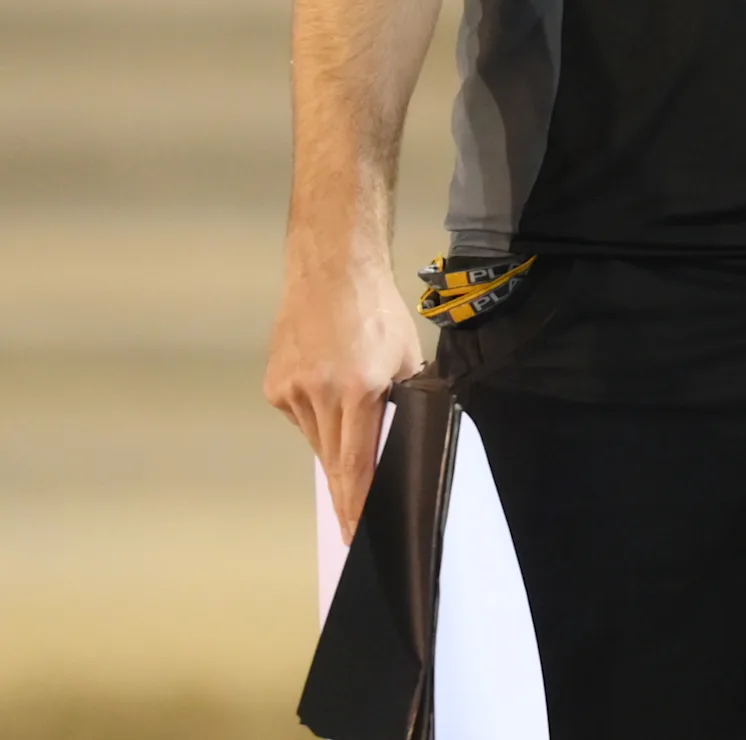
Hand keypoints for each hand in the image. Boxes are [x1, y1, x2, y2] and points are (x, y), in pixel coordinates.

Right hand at [264, 248, 422, 539]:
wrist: (332, 275)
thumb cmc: (378, 314)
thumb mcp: (408, 358)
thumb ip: (406, 402)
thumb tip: (402, 443)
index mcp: (358, 390)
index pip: (356, 463)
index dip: (356, 503)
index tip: (356, 533)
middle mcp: (319, 395)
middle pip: (333, 460)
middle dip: (346, 490)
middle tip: (356, 519)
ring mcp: (291, 392)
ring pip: (316, 440)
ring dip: (334, 441)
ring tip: (350, 413)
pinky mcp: (274, 386)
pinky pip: (300, 417)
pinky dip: (317, 416)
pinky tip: (328, 390)